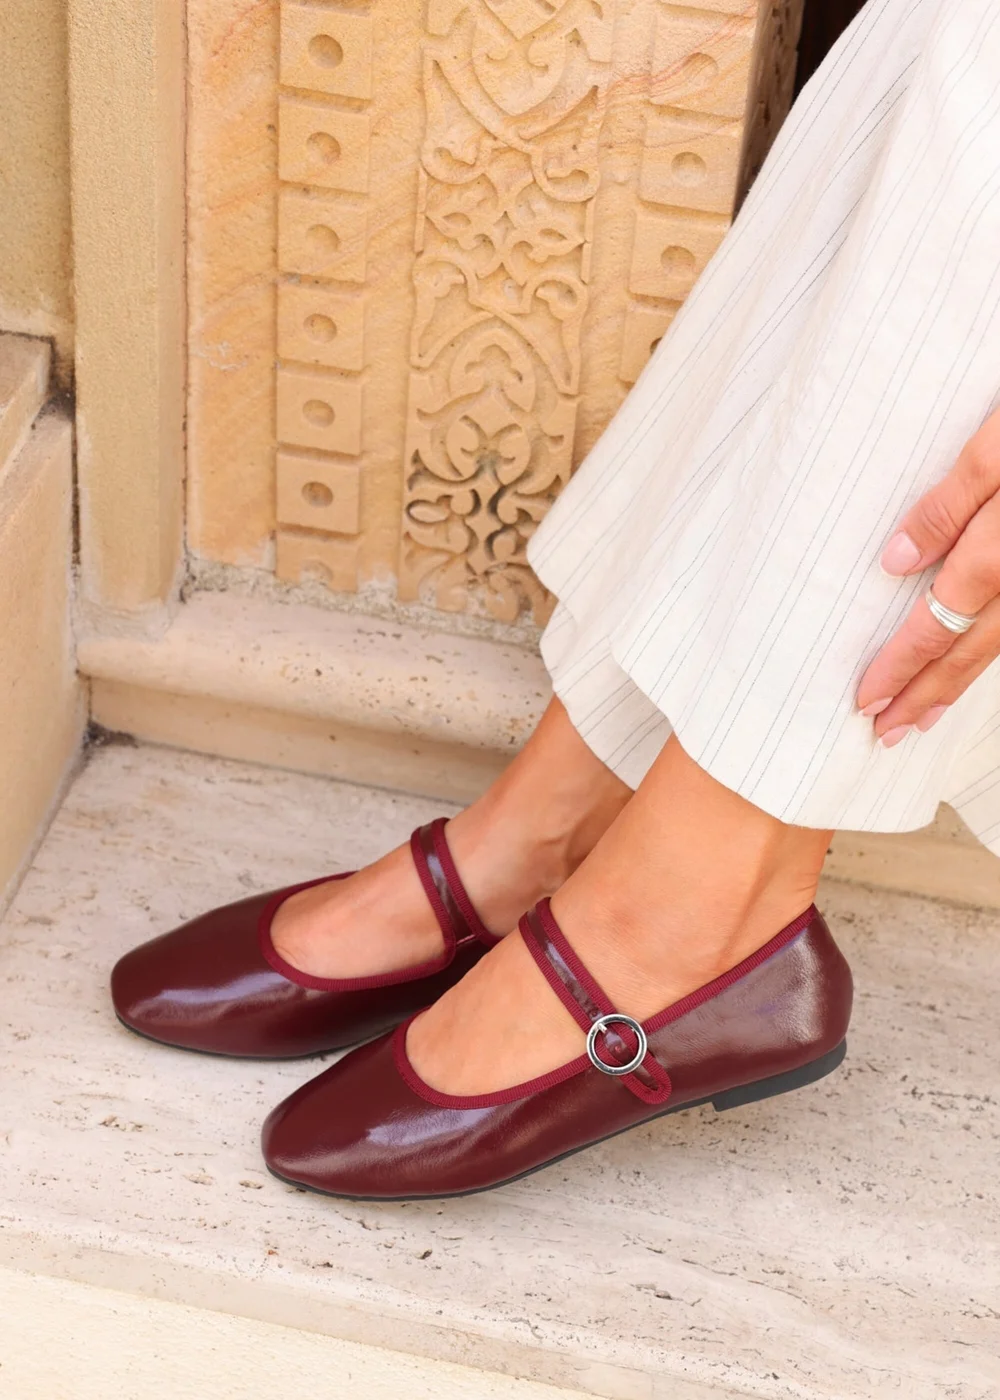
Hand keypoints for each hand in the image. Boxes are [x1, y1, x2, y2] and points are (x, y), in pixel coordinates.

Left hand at [857, 407, 999, 745]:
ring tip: (923, 714)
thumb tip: (897, 563)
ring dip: (962, 681)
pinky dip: (992, 645)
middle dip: (929, 692)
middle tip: (887, 732)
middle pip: (977, 644)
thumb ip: (954, 497)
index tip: (866, 698)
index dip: (905, 662)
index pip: (945, 617)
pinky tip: (973, 657)